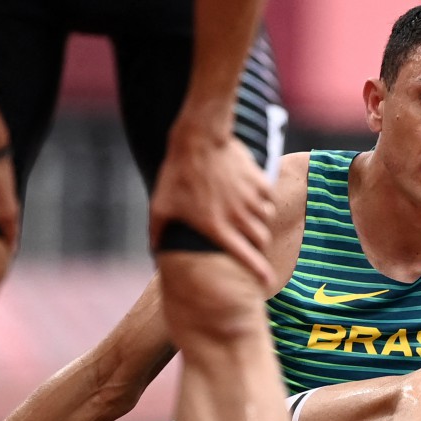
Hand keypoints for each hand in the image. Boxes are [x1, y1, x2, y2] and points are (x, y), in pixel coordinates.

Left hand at [149, 125, 274, 286]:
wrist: (198, 140)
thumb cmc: (177, 174)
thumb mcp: (160, 206)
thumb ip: (158, 232)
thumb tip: (153, 251)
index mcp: (218, 228)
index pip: (246, 257)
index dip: (259, 272)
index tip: (266, 281)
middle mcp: (239, 217)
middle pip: (260, 240)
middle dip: (258, 247)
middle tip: (252, 246)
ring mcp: (251, 199)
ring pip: (266, 219)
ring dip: (259, 223)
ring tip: (248, 219)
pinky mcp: (259, 182)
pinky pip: (268, 199)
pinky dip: (263, 202)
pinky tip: (251, 198)